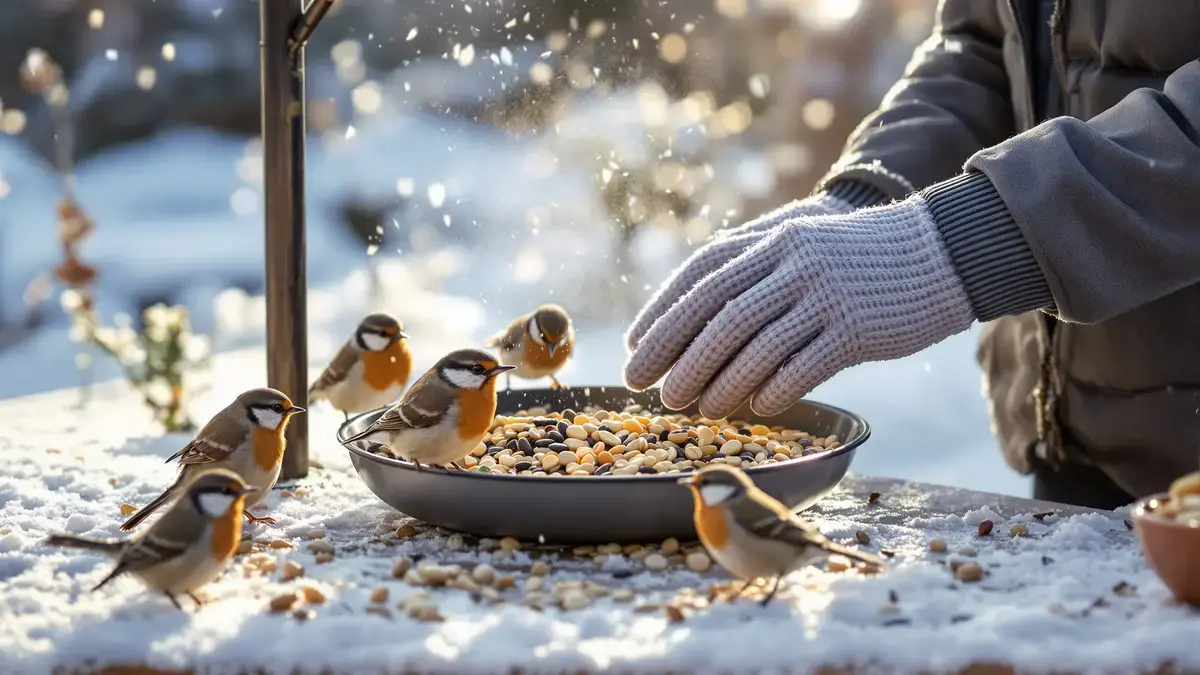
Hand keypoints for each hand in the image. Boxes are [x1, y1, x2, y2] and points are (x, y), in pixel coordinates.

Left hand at [622, 196, 975, 418]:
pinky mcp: (854, 328)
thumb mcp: (802, 243)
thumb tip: (700, 316)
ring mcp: (823, 294)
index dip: (660, 311)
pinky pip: (800, 366)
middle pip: (715, 312)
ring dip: (714, 381)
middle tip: (644, 385)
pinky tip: (754, 409)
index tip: (634, 345)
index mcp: (773, 238)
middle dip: (672, 353)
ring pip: (751, 344)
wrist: (940, 249)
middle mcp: (791, 261)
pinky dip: (771, 390)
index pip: (700, 275)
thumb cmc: (860, 256)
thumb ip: (755, 268)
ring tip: (692, 407)